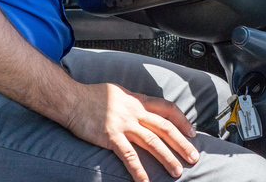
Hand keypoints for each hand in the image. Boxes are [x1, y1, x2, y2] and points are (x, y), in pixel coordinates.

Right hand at [64, 83, 198, 181]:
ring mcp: (123, 124)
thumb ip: (133, 102)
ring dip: (166, 158)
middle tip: (194, 157)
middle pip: (164, 128)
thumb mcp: (118, 92)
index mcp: (137, 100)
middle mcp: (134, 112)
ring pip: (152, 142)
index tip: (192, 132)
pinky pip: (128, 155)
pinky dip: (138, 170)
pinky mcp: (110, 136)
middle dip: (181, 144)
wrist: (71, 99)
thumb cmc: (91, 96)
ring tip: (177, 172)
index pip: (166, 109)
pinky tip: (145, 181)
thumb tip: (143, 109)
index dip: (182, 121)